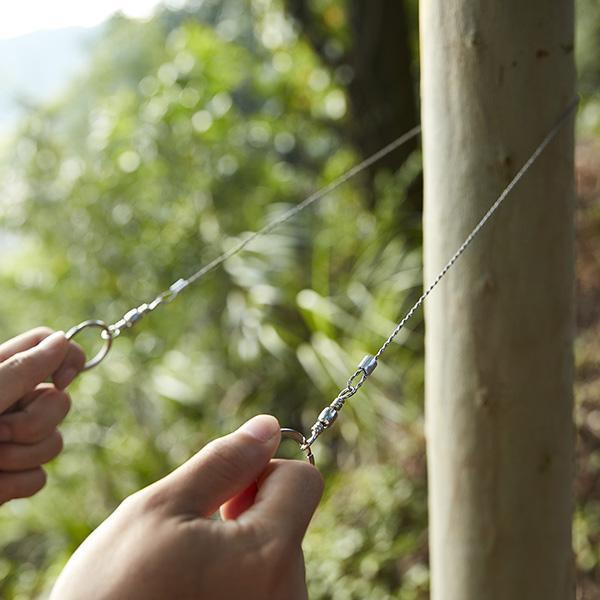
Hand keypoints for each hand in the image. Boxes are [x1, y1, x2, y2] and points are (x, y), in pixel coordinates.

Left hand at [0, 327, 84, 503]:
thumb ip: (21, 368)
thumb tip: (62, 340)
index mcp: (1, 372)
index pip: (50, 346)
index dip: (67, 359)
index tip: (62, 380)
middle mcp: (10, 403)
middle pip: (61, 401)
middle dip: (34, 423)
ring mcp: (12, 441)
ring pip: (54, 443)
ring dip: (20, 457)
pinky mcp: (11, 477)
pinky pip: (40, 478)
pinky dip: (13, 485)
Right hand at [51, 415, 322, 599]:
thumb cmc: (113, 592)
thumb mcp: (160, 510)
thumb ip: (222, 463)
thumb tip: (266, 427)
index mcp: (269, 554)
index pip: (303, 479)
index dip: (262, 469)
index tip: (223, 489)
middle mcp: (287, 595)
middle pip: (288, 516)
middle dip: (245, 509)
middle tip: (191, 533)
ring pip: (274, 551)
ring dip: (237, 544)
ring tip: (185, 570)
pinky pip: (263, 586)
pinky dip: (235, 577)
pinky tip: (192, 592)